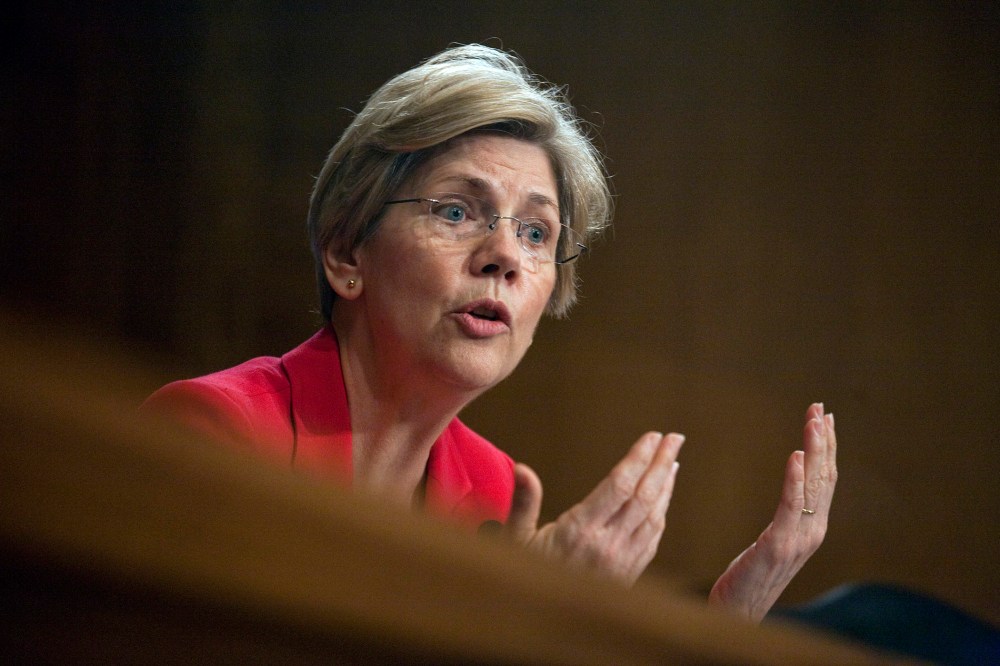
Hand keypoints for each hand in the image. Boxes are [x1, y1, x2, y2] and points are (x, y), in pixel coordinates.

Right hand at [506, 431, 683, 584]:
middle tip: (675, 438)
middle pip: (644, 496)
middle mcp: (607, 545)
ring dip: (666, 485)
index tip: (652, 436)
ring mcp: (622, 561)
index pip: (620, 486)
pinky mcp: (629, 574)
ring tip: (671, 460)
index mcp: (581, 531)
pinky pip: (653, 537)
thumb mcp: (516, 540)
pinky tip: (663, 496)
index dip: (639, 458)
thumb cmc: (527, 577)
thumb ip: (524, 503)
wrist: (546, 624)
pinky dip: (661, 511)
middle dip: (661, 463)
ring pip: (654, 516)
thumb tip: (523, 468)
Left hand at [708, 403, 837, 621]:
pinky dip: (795, 480)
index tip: (825, 417)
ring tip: (813, 420)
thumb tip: (791, 495)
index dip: (827, 447)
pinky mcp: (778, 546)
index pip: (824, 479)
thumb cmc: (747, 582)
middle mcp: (812, 531)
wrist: (737, 616)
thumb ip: (785, 521)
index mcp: (810, 529)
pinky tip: (795, 456)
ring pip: (813, 486)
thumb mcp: (771, 546)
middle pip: (824, 476)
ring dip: (814, 449)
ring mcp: (799, 540)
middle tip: (820, 406)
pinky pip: (790, 507)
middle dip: (823, 439)